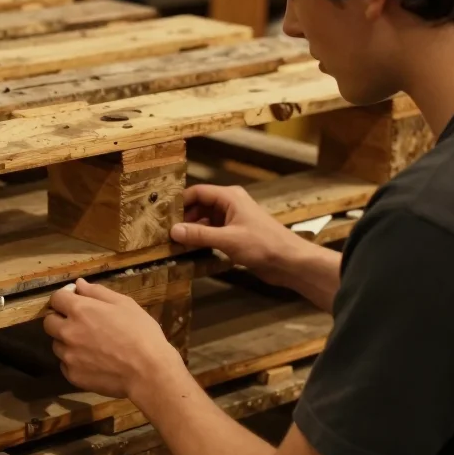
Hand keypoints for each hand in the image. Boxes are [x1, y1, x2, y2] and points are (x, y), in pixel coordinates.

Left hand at [44, 278, 184, 402]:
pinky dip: (74, 361)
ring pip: (57, 345)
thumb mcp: (124, 304)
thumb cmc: (140, 333)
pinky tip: (92, 362)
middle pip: (49, 322)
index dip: (65, 297)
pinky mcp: (73, 376)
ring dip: (67, 342)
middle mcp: (68, 332)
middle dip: (60, 319)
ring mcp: (68, 356)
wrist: (148, 372)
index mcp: (79, 310)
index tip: (76, 299)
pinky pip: (65, 365)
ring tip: (89, 345)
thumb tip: (78, 284)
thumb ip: (97, 292)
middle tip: (79, 323)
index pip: (56, 299)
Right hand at [171, 184, 308, 286]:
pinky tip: (191, 249)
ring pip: (205, 219)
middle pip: (199, 205)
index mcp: (229, 197)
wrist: (290, 262)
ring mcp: (233, 219)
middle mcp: (230, 204)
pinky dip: (202, 238)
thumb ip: (199, 234)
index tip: (163, 214)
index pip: (197, 192)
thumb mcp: (228, 240)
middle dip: (184, 217)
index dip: (180, 202)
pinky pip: (213, 231)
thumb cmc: (263, 245)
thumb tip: (173, 231)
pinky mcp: (236, 234)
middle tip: (166, 232)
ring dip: (192, 229)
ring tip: (175, 242)